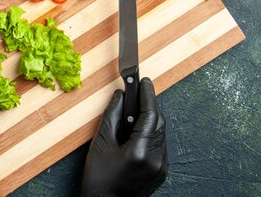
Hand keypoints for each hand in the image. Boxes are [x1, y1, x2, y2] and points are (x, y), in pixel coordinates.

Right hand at [81, 77, 166, 196]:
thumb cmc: (99, 178)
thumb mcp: (101, 143)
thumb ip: (112, 115)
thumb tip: (120, 96)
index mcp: (140, 151)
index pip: (150, 114)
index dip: (147, 94)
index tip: (144, 81)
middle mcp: (156, 159)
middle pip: (159, 122)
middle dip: (150, 104)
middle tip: (139, 91)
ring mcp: (160, 167)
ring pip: (161, 133)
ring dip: (151, 118)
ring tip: (136, 109)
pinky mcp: (160, 172)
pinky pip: (160, 145)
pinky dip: (151, 132)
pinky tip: (139, 129)